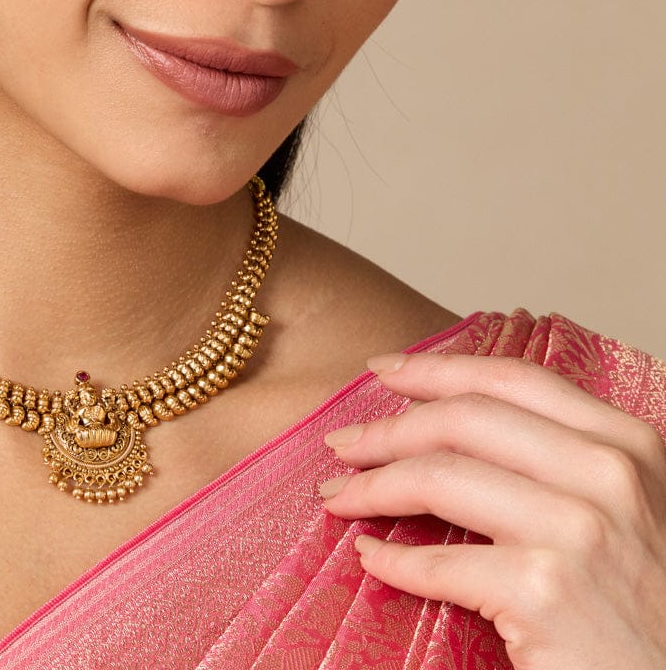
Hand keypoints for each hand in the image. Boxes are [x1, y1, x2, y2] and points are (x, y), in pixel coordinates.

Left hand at [318, 352, 665, 669]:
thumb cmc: (649, 605)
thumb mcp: (626, 506)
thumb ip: (560, 457)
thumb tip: (453, 420)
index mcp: (627, 443)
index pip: (512, 380)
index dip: (435, 369)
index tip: (382, 370)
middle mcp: (607, 475)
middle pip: (463, 420)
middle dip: (386, 428)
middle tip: (343, 444)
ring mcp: (577, 531)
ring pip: (439, 478)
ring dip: (372, 485)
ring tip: (339, 494)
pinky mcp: (544, 593)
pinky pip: (438, 563)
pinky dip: (391, 560)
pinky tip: (372, 557)